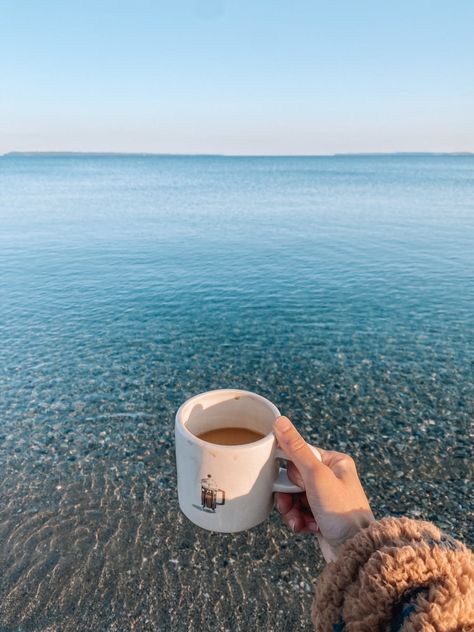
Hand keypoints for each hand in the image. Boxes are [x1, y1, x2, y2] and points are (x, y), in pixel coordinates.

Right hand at [273, 416, 374, 561]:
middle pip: (294, 477)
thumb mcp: (316, 476)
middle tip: (288, 503)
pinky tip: (306, 528)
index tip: (281, 480)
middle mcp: (331, 477)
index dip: (288, 470)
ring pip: (293, 496)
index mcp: (335, 462)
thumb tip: (280, 421)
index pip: (300, 454)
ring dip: (291, 510)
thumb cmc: (342, 512)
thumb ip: (296, 448)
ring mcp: (326, 498)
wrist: (355, 552)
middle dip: (288, 494)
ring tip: (298, 520)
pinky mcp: (321, 516)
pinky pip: (299, 512)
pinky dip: (298, 520)